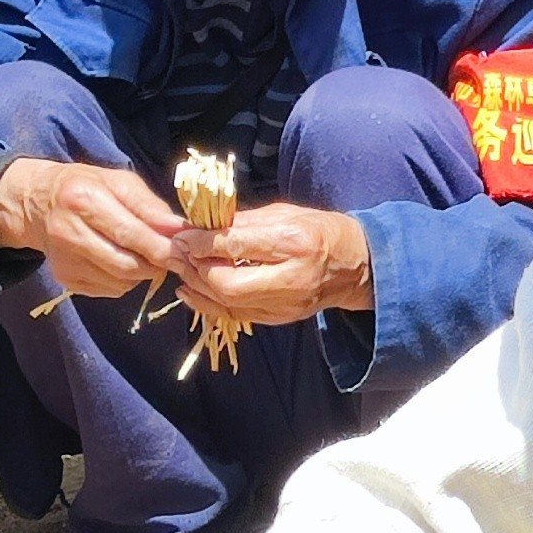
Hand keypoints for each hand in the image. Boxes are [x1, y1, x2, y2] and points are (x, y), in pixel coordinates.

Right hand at [0, 158, 183, 299]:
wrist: (38, 203)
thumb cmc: (87, 187)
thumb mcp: (119, 182)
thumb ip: (150, 206)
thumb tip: (181, 231)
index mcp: (82, 199)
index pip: (130, 233)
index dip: (162, 247)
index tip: (186, 251)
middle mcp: (68, 232)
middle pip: (127, 264)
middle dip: (156, 263)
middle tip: (172, 256)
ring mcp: (65, 261)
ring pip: (121, 281)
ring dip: (143, 272)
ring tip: (145, 253)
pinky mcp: (66, 280)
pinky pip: (111, 289)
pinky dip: (126, 279)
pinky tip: (121, 260)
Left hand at [178, 202, 373, 326]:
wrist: (357, 268)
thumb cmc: (321, 231)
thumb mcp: (286, 213)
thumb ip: (245, 221)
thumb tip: (202, 224)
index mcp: (293, 243)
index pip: (236, 245)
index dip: (202, 242)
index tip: (182, 235)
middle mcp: (290, 278)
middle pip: (227, 282)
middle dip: (194, 268)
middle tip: (175, 253)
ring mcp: (285, 304)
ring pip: (227, 302)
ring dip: (196, 285)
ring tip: (179, 267)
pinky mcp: (279, 319)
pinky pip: (234, 314)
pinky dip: (207, 302)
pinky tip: (191, 289)